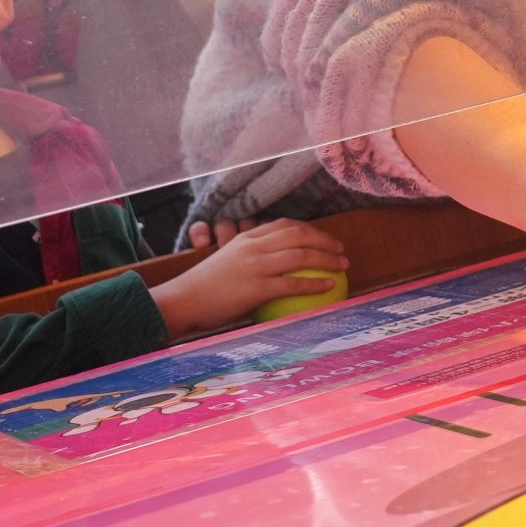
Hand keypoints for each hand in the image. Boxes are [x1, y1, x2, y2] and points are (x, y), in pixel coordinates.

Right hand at [152, 218, 349, 334]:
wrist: (182, 302)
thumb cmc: (203, 290)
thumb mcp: (226, 264)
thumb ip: (249, 262)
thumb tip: (274, 272)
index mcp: (245, 239)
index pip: (283, 225)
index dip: (308, 229)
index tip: (323, 237)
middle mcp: (252, 247)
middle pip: (298, 235)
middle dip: (325, 239)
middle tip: (341, 250)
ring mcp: (255, 266)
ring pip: (301, 255)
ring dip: (328, 259)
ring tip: (343, 266)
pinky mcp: (257, 287)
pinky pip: (294, 283)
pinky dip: (315, 283)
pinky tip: (329, 286)